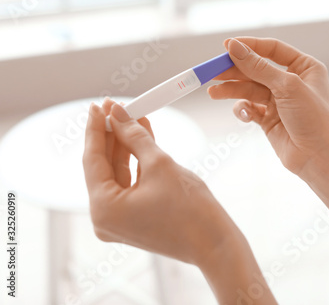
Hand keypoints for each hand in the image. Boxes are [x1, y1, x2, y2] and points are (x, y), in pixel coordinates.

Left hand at [82, 98, 240, 266]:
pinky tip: (142, 137)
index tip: (98, 104)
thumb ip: (134, 136)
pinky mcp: (135, 219)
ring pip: (118, 174)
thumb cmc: (191, 210)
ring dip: (126, 145)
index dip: (96, 128)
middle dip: (112, 134)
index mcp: (104, 209)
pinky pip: (130, 184)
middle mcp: (105, 219)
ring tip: (133, 116)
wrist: (216, 244)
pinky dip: (136, 162)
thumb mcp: (160, 164)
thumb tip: (117, 114)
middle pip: (104, 167)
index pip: (92, 159)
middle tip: (116, 107)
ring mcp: (120, 221)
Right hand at [209, 37, 328, 179]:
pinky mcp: (269, 119)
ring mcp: (279, 101)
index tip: (226, 46)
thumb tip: (234, 47)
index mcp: (304, 67)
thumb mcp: (287, 87)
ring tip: (214, 92)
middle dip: (234, 70)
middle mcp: (291, 82)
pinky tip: (243, 114)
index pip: (272, 49)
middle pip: (256, 69)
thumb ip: (258, 67)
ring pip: (249, 89)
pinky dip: (243, 109)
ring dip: (231, 90)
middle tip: (212, 71)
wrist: (319, 158)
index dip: (249, 46)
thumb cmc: (314, 119)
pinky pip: (250, 108)